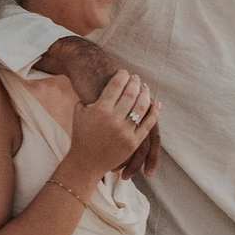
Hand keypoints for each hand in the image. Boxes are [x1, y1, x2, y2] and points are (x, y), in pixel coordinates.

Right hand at [38, 37, 159, 178]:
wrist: (84, 162)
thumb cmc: (80, 136)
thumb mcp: (79, 112)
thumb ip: (89, 98)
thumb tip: (102, 86)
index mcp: (100, 109)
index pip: (116, 85)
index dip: (122, 76)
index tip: (124, 72)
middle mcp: (114, 119)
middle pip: (130, 93)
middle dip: (134, 83)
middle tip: (136, 77)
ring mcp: (125, 131)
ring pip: (141, 106)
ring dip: (145, 94)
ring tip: (144, 88)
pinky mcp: (133, 142)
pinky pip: (147, 124)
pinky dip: (153, 113)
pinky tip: (155, 105)